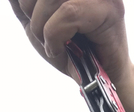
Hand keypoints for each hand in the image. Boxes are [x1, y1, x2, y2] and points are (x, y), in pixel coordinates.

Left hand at [8, 0, 133, 111]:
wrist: (102, 81)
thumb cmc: (75, 54)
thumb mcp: (40, 24)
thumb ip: (24, 5)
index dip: (26, 3)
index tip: (35, 21)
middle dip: (32, 15)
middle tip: (45, 37)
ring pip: (51, 0)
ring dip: (43, 29)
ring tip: (54, 46)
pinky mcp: (109, 9)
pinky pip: (68, 13)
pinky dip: (55, 37)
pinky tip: (60, 50)